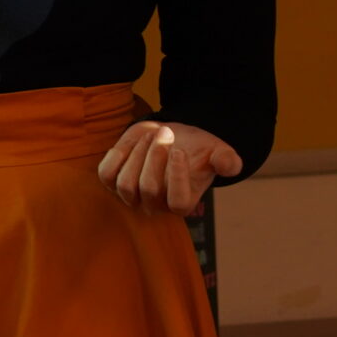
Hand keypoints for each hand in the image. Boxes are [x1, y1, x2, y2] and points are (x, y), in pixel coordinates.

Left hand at [96, 119, 240, 215]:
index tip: (179, 151)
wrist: (174, 139)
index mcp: (183, 203)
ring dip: (137, 153)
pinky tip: (131, 141)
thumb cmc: (198, 149)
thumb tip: (230, 165)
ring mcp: (132, 196)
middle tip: (166, 132)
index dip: (177, 177)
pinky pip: (106, 175)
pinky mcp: (114, 180)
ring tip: (153, 133)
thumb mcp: (216, 151)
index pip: (177, 202)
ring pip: (126, 184)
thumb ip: (226, 159)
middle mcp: (156, 205)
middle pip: (148, 189)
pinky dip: (116, 156)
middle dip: (155, 156)